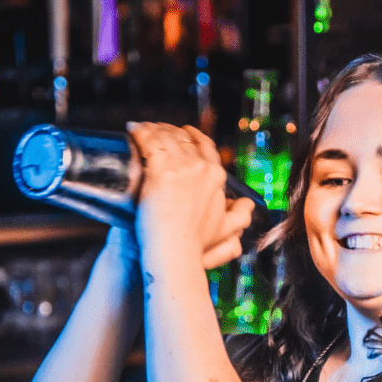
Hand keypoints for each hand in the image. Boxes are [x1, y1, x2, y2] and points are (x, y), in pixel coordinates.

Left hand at [126, 122, 252, 269]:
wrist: (176, 252)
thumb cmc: (197, 245)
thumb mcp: (226, 228)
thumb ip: (240, 216)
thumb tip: (248, 205)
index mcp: (216, 176)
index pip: (204, 146)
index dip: (191, 136)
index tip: (181, 132)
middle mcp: (201, 168)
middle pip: (183, 138)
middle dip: (168, 130)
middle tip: (153, 131)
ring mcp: (181, 168)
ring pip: (166, 137)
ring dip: (152, 129)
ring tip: (141, 129)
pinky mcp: (160, 171)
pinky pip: (149, 142)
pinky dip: (141, 133)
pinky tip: (133, 131)